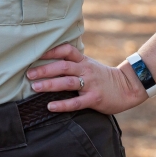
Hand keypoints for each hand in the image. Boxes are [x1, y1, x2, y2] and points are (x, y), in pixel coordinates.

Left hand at [26, 43, 146, 114]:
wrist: (126, 87)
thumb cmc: (102, 77)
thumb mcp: (89, 65)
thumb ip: (74, 63)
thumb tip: (50, 63)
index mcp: (84, 60)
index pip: (66, 50)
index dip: (51, 50)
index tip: (36, 53)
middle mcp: (86, 70)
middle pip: (63, 66)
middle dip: (44, 69)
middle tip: (29, 74)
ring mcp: (90, 84)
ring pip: (67, 82)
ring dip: (50, 84)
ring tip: (34, 87)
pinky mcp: (94, 99)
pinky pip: (76, 102)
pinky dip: (62, 104)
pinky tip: (50, 106)